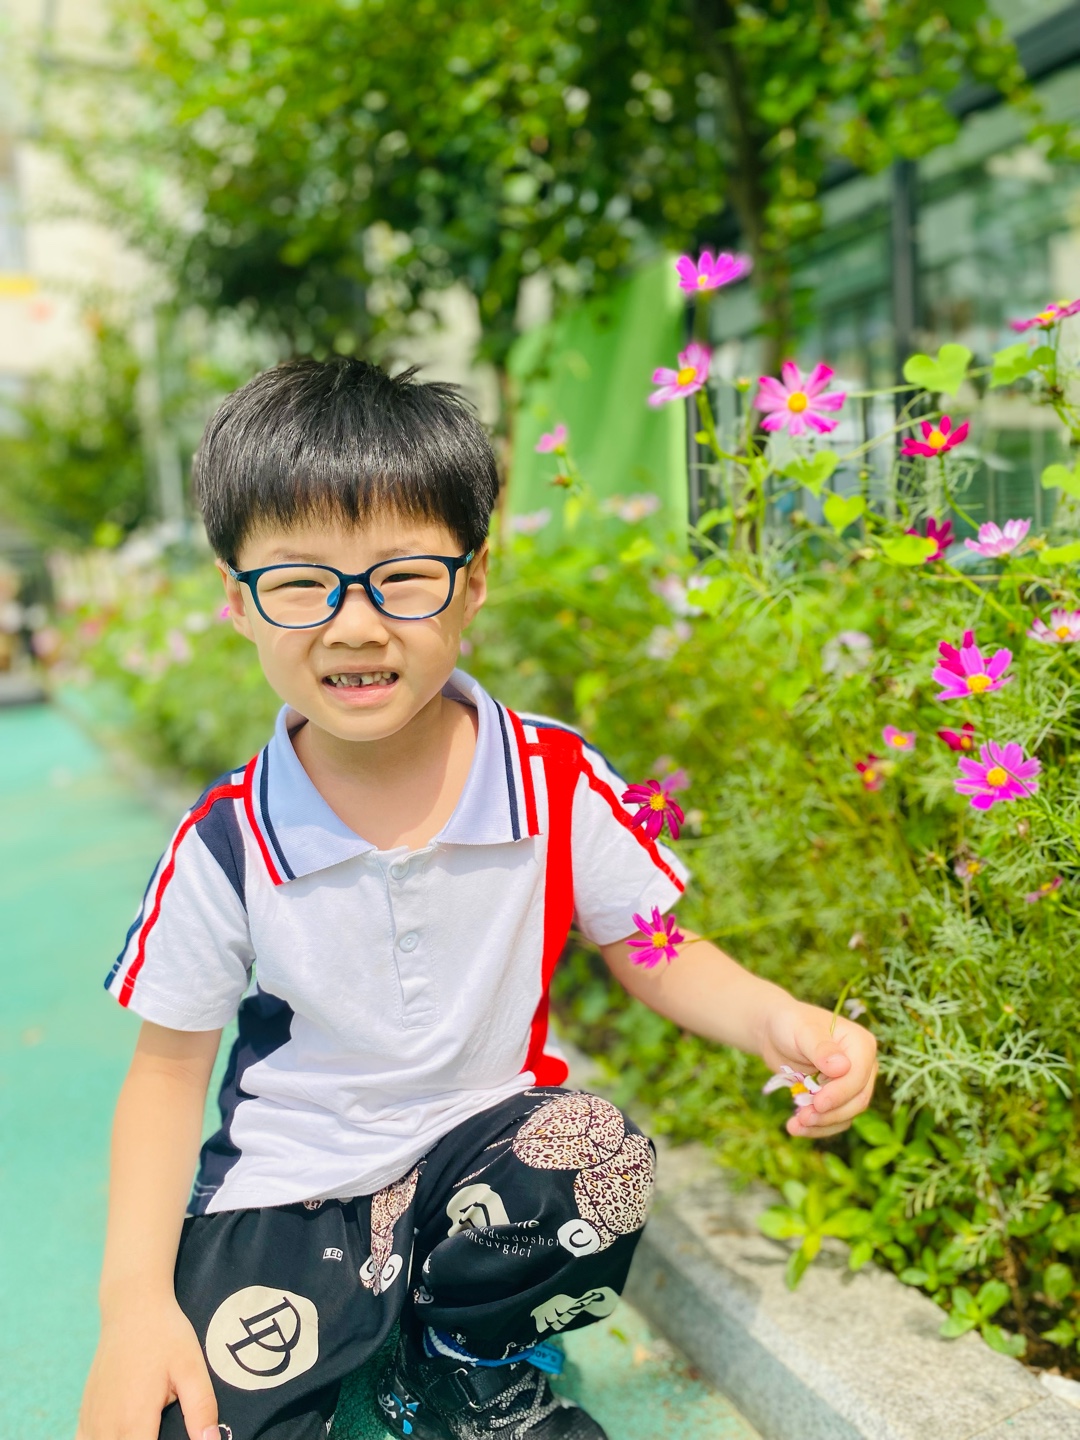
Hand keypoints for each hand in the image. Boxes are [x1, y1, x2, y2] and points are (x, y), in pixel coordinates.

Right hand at [76, 1299, 217, 1439]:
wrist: (132, 1306)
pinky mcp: (84, 1413)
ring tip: (146, 1431)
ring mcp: (91, 1421)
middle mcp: (106, 1427)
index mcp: (133, 1421)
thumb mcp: (192, 1368)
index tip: (172, 1438)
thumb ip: (201, 1410)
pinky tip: (122, 1434)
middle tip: (162, 1431)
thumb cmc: (164, 1335)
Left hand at [761, 1000, 877, 1138]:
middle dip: (831, 1113)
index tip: (817, 1103)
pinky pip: (836, 1119)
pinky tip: (796, 1127)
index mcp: (861, 1043)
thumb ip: (821, 1048)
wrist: (775, 1033)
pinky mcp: (839, 1097)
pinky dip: (818, 1127)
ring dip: (822, 1124)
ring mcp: (853, 1083)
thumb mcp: (802, 1031)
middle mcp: (864, 1065)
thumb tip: (843, 1067)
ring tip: (794, 1126)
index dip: (840, 1093)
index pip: (858, 1076)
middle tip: (803, 1118)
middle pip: (858, 1099)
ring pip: (848, 1113)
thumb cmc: (789, 1024)